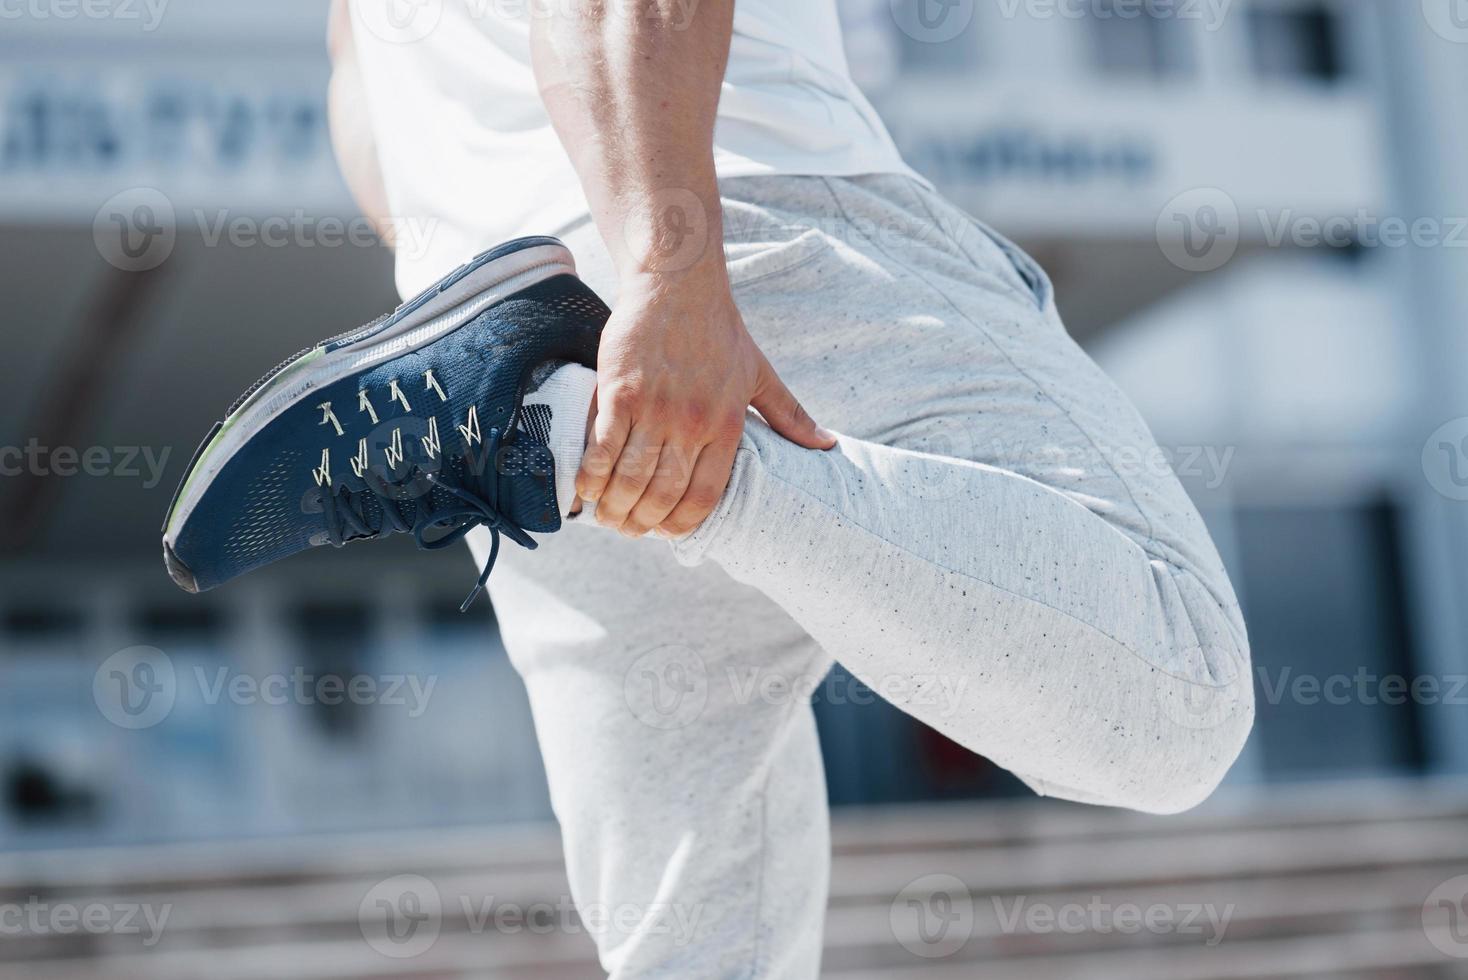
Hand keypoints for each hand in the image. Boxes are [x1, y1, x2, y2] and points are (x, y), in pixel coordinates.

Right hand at [576, 261, 835, 536]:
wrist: (677, 282)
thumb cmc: (719, 329)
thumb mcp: (759, 372)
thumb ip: (789, 414)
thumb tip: (827, 445)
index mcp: (726, 424)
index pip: (703, 496)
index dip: (681, 524)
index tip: (665, 532)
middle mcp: (692, 423)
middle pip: (662, 495)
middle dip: (641, 523)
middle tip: (626, 530)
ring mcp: (654, 409)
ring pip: (629, 479)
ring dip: (613, 507)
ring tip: (604, 516)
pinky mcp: (620, 392)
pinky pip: (602, 449)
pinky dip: (591, 476)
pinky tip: (585, 488)